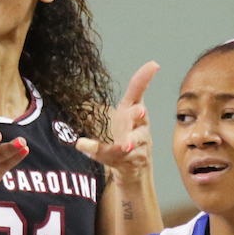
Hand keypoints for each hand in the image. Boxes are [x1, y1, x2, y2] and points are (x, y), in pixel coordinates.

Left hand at [76, 61, 159, 185]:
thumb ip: (101, 107)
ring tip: (125, 145)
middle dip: (140, 114)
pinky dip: (97, 150)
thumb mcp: (117, 117)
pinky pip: (113, 155)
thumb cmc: (125, 137)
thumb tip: (79, 94)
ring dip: (130, 141)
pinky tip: (82, 146)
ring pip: (134, 141)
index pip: (139, 91)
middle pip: (141, 117)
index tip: (154, 65)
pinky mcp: (130, 161)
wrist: (134, 169)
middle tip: (139, 111)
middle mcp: (140, 126)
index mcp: (133, 111)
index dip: (145, 77)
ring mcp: (138, 144)